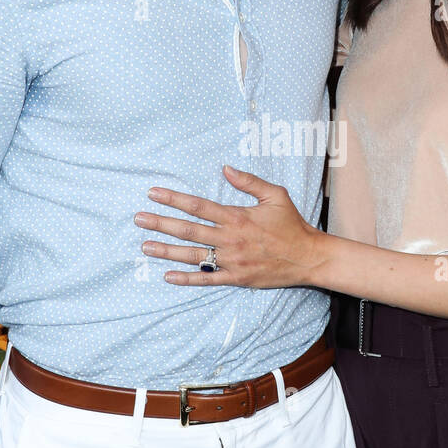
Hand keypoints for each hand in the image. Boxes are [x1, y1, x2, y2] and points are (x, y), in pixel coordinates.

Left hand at [134, 164, 325, 287]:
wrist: (308, 257)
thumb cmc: (292, 224)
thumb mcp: (275, 195)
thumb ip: (249, 182)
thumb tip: (225, 169)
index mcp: (237, 217)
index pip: (198, 206)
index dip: (174, 199)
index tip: (154, 194)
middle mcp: (230, 239)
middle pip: (188, 230)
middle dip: (161, 223)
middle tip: (139, 219)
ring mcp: (232, 260)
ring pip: (193, 254)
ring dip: (167, 251)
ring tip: (145, 246)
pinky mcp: (236, 278)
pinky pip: (207, 278)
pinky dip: (187, 278)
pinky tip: (168, 276)